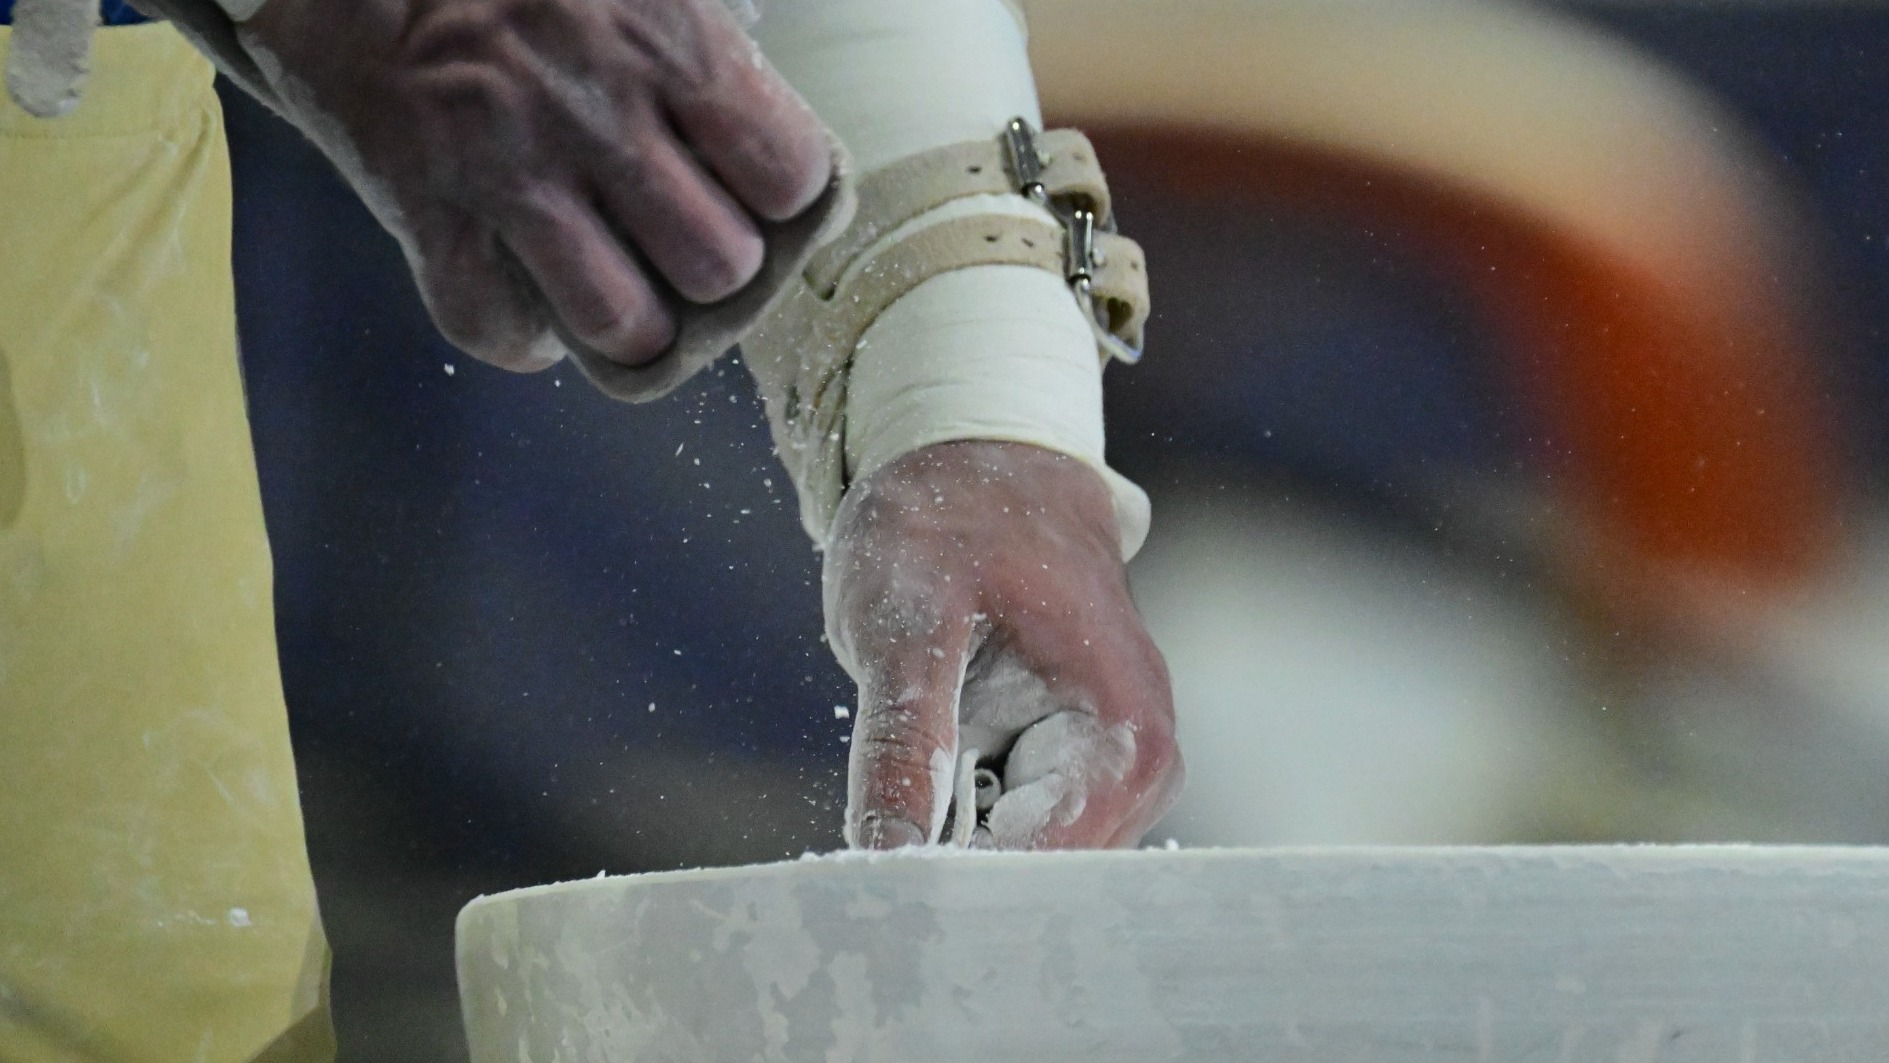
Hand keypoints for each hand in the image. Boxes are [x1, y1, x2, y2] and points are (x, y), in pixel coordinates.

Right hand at [238, 0, 829, 370]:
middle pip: (717, 265)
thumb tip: (778, 176)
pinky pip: (501, 330)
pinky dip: (524, 334)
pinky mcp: (430, 217)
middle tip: (683, 250)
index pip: (784, 173)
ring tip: (624, 300)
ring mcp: (507, 170)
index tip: (755, 194)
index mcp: (666, 43)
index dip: (782, 200)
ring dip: (632, 327)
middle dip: (714, 275)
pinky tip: (532, 294)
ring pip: (622, 320)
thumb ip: (709, 67)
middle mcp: (595, 111)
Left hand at [824, 441, 1181, 849]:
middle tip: (864, 886)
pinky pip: (998, 830)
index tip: (887, 898)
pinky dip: (946, 832)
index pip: (1059, 858)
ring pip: (1016, 861)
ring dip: (947, 858)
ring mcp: (1094, 767)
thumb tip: (888, 851)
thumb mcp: (909, 616)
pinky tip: (901, 814)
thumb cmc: (951, 514)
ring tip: (877, 848)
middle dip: (958, 882)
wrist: (970, 453)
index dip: (972, 886)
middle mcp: (1131, 764)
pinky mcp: (1049, 766)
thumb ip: (907, 735)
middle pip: (1045, 876)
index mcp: (1128, 730)